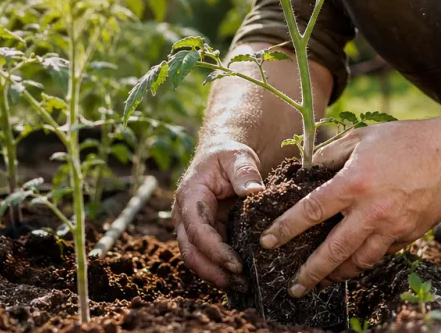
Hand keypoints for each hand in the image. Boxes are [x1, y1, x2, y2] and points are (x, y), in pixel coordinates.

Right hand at [172, 137, 265, 288]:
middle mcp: (185, 216)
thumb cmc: (228, 155)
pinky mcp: (205, 234)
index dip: (214, 250)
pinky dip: (221, 269)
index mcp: (190, 197)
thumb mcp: (238, 157)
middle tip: (241, 284)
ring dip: (217, 275)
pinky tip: (240, 279)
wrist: (222, 156)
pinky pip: (208, 256)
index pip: (197, 230)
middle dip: (213, 272)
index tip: (236, 265)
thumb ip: (245, 172)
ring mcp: (193, 227)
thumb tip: (255, 192)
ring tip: (243, 286)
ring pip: (197, 259)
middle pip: (191, 252)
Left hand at [259, 118, 440, 296]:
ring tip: (323, 281)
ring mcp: (393, 227)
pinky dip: (365, 260)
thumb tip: (306, 170)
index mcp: (354, 183)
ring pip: (359, 262)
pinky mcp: (410, 235)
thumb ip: (330, 154)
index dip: (286, 228)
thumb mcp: (361, 137)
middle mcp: (372, 210)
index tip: (268, 241)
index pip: (311, 211)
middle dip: (310, 273)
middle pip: (333, 251)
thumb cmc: (405, 140)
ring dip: (338, 275)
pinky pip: (382, 254)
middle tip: (294, 287)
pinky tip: (354, 262)